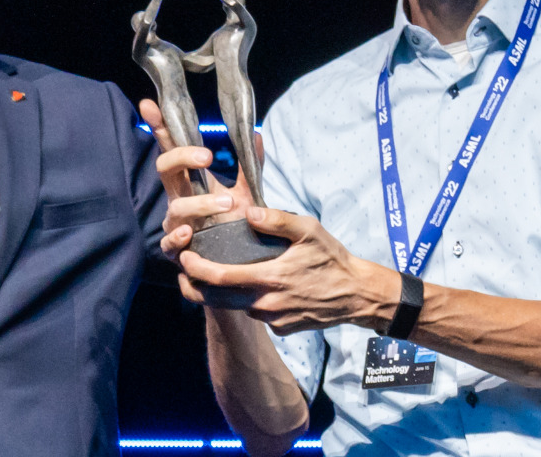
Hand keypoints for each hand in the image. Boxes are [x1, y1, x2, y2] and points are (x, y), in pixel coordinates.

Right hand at [139, 98, 259, 248]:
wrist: (235, 259)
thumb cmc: (232, 221)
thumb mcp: (245, 191)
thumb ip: (249, 165)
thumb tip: (257, 134)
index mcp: (188, 179)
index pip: (172, 147)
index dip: (159, 126)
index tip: (150, 104)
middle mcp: (177, 197)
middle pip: (164, 167)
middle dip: (181, 157)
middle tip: (207, 156)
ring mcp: (174, 223)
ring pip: (176, 207)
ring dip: (201, 203)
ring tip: (228, 203)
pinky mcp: (176, 249)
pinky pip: (169, 243)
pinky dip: (177, 237)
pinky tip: (189, 234)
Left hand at [175, 207, 400, 336]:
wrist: (357, 295)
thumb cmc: (332, 258)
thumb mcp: (309, 230)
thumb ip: (277, 220)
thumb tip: (248, 212)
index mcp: (269, 279)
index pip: (219, 278)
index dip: (196, 269)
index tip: (184, 257)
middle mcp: (266, 304)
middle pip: (216, 299)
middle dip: (194, 286)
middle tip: (183, 270)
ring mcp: (273, 320)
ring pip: (236, 307)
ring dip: (222, 293)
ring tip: (215, 273)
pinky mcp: (281, 329)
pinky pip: (256, 314)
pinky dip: (248, 300)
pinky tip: (254, 285)